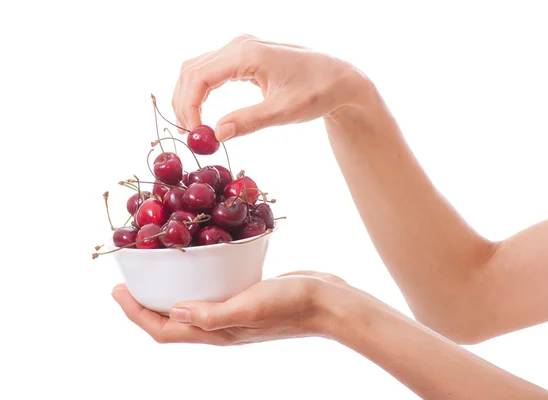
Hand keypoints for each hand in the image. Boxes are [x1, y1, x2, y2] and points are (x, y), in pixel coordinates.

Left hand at [111, 271, 347, 344]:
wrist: (329, 302)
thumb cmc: (292, 304)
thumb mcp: (250, 306)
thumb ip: (212, 314)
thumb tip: (171, 311)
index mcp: (217, 332)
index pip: (164, 329)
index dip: (136, 314)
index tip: (116, 290)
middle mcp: (221, 325)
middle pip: (172, 320)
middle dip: (145, 304)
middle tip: (128, 281)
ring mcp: (234, 311)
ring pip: (190, 306)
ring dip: (169, 292)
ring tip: (156, 271)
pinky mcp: (246, 295)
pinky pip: (211, 291)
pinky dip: (195, 281)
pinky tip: (197, 263)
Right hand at [171, 34, 373, 139]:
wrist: (338, 78)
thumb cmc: (317, 92)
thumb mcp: (284, 111)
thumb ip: (249, 121)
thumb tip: (216, 134)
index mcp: (247, 54)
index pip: (199, 77)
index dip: (189, 107)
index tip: (194, 134)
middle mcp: (239, 46)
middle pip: (191, 71)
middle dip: (184, 104)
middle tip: (191, 135)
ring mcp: (240, 49)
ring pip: (197, 69)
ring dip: (189, 97)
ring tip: (194, 127)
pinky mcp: (243, 57)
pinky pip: (210, 70)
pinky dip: (201, 91)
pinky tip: (203, 112)